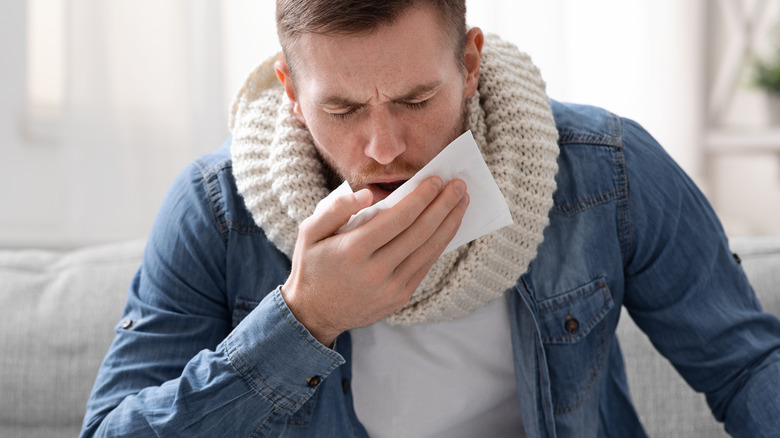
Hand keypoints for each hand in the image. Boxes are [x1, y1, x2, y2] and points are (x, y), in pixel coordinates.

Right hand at [281, 176, 468, 345]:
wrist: (314, 313)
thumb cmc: (313, 265)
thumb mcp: (310, 232)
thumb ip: (336, 209)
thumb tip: (368, 194)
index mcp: (352, 250)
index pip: (397, 219)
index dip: (421, 198)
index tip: (437, 179)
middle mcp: (375, 271)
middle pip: (419, 232)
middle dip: (443, 206)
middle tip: (460, 185)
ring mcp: (390, 287)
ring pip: (428, 250)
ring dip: (449, 224)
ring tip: (462, 202)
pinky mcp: (400, 297)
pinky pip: (425, 266)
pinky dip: (440, 244)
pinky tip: (448, 227)